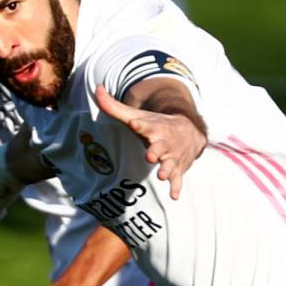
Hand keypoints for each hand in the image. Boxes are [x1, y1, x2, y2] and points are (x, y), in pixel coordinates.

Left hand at [95, 85, 206, 199]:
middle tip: (150, 156)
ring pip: (170, 163)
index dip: (140, 124)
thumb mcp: (137, 115)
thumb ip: (114, 107)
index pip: (146, 125)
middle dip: (156, 151)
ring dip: (167, 169)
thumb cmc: (156, 124)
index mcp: (153, 128)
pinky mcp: (178, 168)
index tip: (135, 123)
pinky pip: (179, 179)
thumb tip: (96, 89)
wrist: (189, 130)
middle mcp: (164, 142)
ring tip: (162, 175)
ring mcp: (172, 156)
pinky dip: (177, 187)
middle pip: (160, 146)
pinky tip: (174, 196)